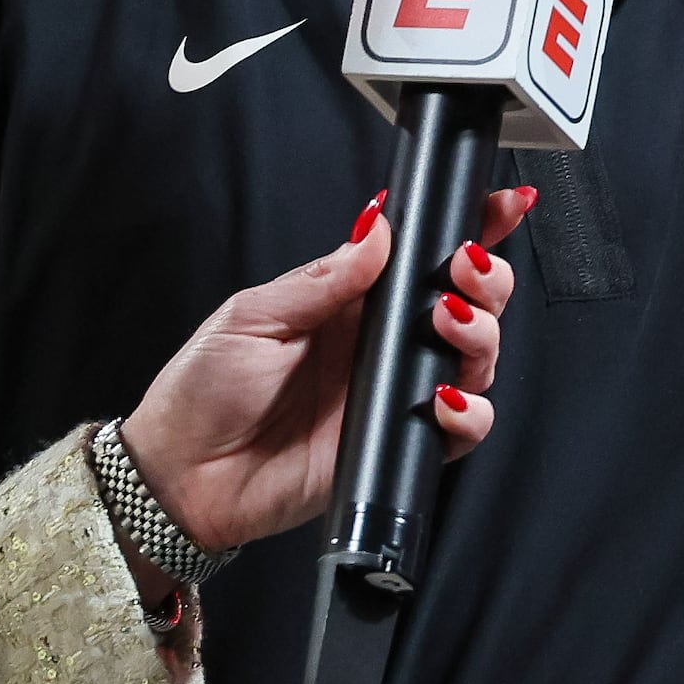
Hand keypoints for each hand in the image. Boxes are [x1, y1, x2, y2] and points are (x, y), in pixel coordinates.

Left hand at [115, 184, 535, 557]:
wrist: (183, 476)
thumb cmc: (203, 391)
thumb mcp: (254, 316)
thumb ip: (323, 278)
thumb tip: (378, 230)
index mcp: (347, 303)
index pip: (418, 260)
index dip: (469, 231)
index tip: (500, 207)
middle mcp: (379, 347)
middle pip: (465, 305)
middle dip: (486, 279)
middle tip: (465, 270)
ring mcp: (393, 397)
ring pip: (474, 362)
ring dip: (480, 336)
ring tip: (450, 322)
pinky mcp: (397, 448)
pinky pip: (459, 432)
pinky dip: (469, 414)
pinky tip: (444, 399)